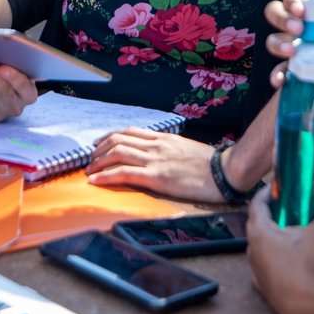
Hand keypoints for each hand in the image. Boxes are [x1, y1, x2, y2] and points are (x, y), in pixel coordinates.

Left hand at [85, 129, 229, 200]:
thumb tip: (158, 156)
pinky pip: (124, 173)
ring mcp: (155, 159)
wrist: (225, 171)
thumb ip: (169, 149)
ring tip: (88, 170)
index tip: (99, 144)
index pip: (130, 132)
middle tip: (89, 159)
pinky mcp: (156, 177)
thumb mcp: (186, 149)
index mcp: (164, 138)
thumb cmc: (210, 165)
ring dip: (98, 162)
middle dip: (99, 149)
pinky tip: (95, 181)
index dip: (110, 137)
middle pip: (118, 140)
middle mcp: (156, 145)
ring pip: (117, 153)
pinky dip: (106, 176)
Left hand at [247, 178, 313, 313]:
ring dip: (271, 240)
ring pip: (260, 248)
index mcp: (260, 232)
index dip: (266, 193)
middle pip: (257, 225)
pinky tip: (288, 262)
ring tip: (290, 234)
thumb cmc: (306, 267)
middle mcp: (252, 250)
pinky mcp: (264, 287)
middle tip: (287, 209)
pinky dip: (274, 262)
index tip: (277, 187)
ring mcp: (256, 270)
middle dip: (271, 216)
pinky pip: (265, 269)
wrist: (305, 307)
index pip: (257, 204)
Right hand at [265, 0, 313, 87]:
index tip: (302, 11)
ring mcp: (296, 50)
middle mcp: (301, 29)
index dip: (291, 0)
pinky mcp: (295, 73)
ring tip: (292, 51)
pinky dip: (276, 75)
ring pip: (273, 40)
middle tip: (299, 29)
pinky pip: (279, 72)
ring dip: (277, 44)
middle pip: (275, 13)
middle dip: (282, 18)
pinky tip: (282, 79)